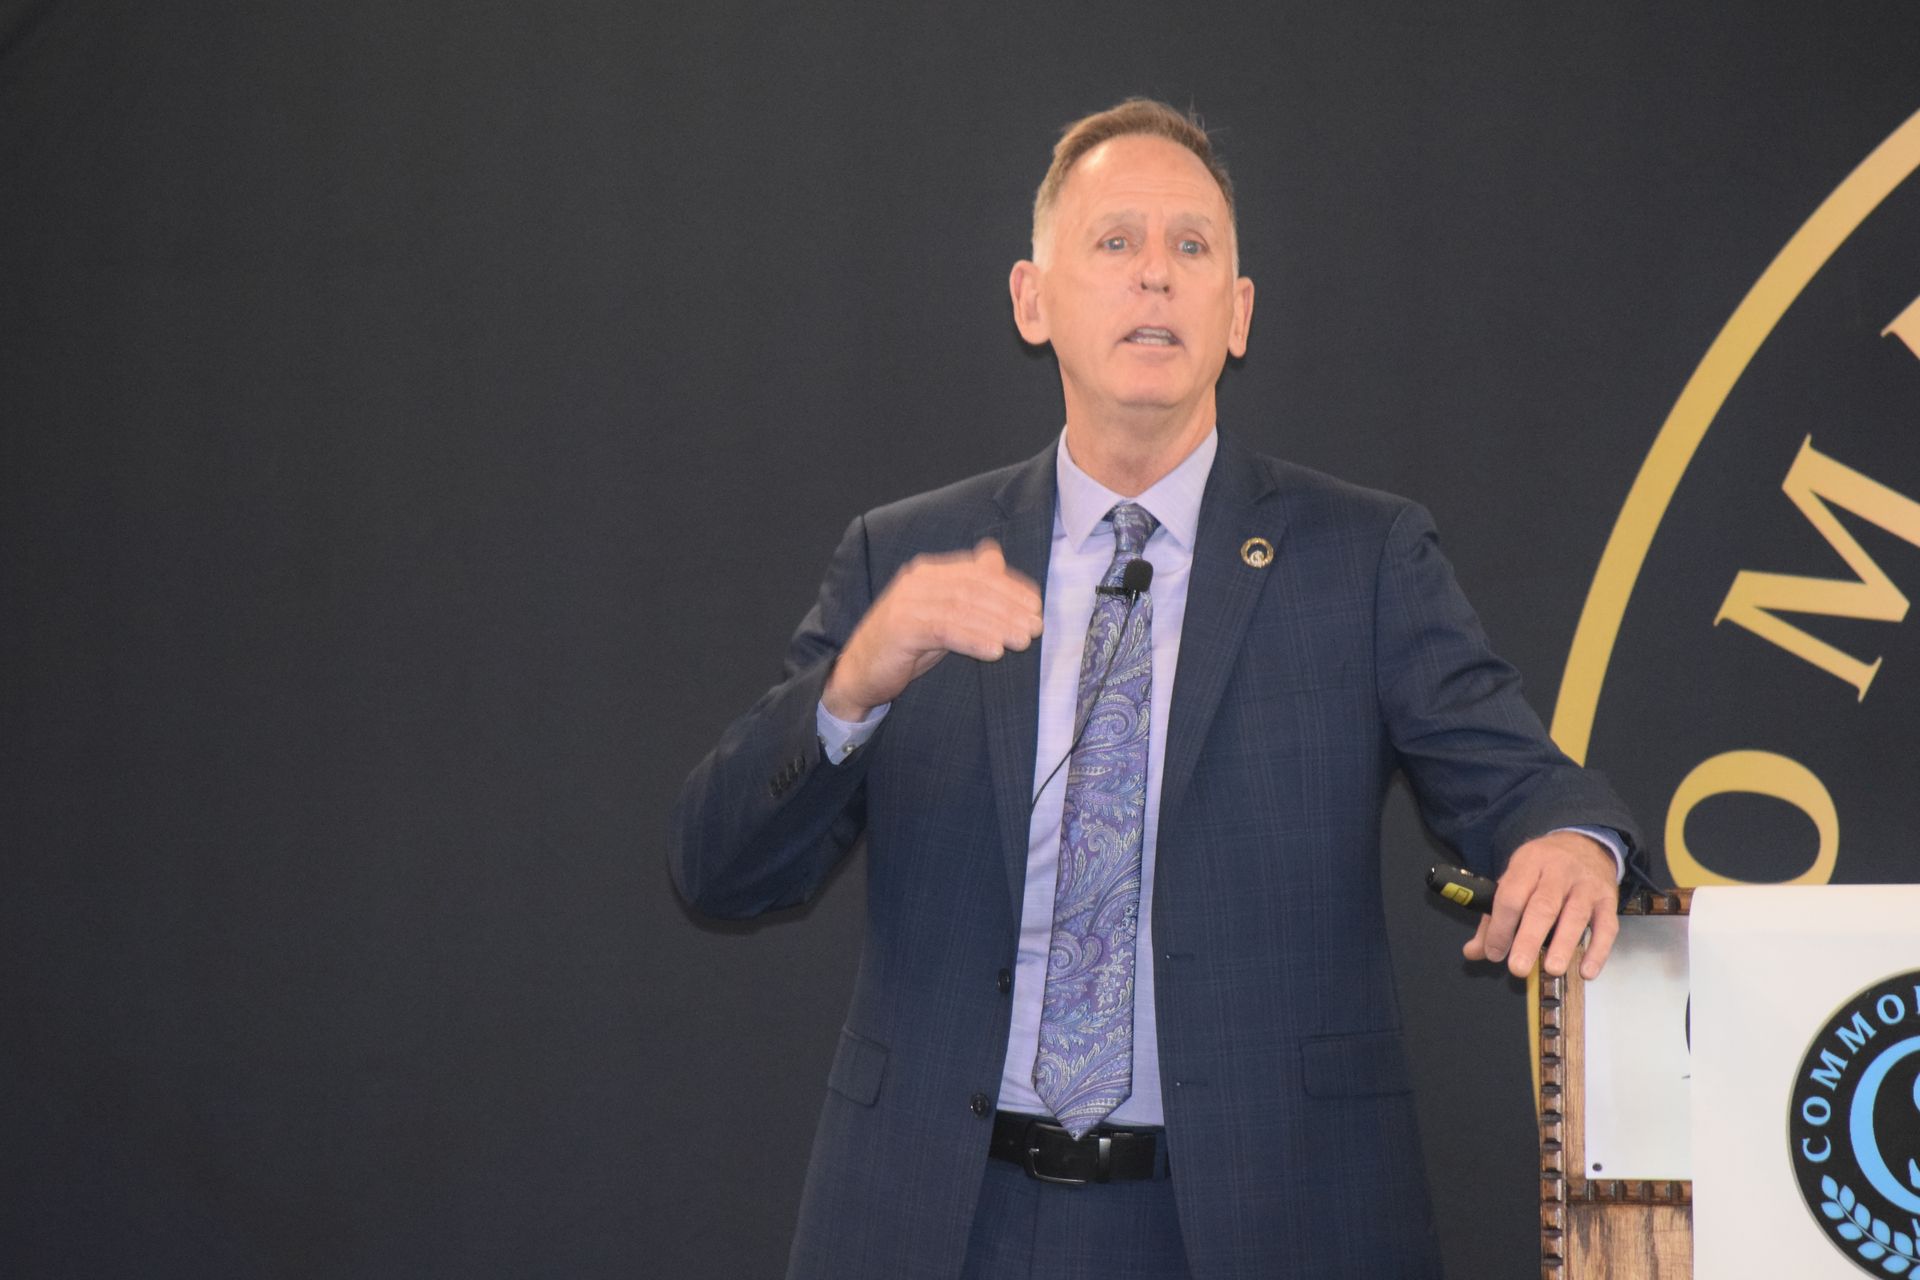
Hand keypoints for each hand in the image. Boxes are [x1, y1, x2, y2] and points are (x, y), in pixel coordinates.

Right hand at [822, 539, 1043, 720]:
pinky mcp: (901, 627)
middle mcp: (918, 581)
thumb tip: (995, 556)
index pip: (977, 572)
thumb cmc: (905, 645)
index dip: (1010, 587)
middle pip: (973, 588)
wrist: (859, 672)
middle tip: (1036, 626)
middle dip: (1009, 607)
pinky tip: (994, 651)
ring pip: (962, 608)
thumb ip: (966, 588)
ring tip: (1023, 640)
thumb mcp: (941, 614)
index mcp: (929, 572)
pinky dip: (973, 639)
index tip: (1036, 605)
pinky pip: (944, 630)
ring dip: (998, 624)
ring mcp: (907, 602)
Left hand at [1462, 831, 1619, 979]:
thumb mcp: (1514, 880)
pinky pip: (1607, 926)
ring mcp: (1586, 885)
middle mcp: (1558, 871)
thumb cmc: (1542, 869)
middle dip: (1529, 939)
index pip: (1511, 896)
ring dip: (1563, 945)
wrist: (1585, 844)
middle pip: (1543, 906)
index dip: (1500, 926)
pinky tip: (1586, 971)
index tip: (1494, 953)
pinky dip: (1598, 950)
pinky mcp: (1608, 899)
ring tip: (1552, 970)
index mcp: (1528, 863)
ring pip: (1575, 915)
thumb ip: (1493, 918)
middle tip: (1518, 968)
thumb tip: (1473, 952)